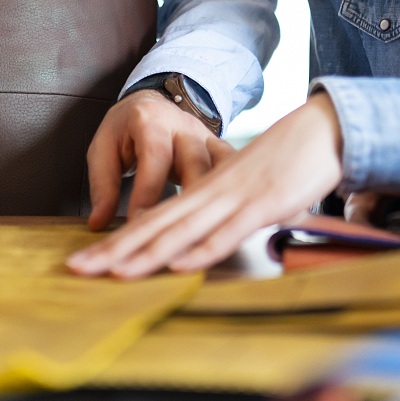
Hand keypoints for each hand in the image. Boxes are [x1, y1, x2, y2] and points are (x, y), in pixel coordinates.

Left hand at [68, 92, 345, 277]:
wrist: (321, 128)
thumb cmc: (284, 162)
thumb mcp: (242, 186)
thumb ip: (220, 213)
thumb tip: (199, 241)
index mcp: (200, 184)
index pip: (151, 218)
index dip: (117, 241)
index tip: (86, 263)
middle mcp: (208, 189)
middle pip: (155, 223)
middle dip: (115, 250)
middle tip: (78, 270)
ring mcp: (234, 196)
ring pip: (183, 227)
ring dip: (148, 252)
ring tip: (115, 272)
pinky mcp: (263, 202)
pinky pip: (227, 228)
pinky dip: (202, 248)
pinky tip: (179, 265)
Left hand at [85, 89, 234, 230]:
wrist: (151, 103)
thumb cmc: (125, 128)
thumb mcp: (103, 148)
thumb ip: (102, 184)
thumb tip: (98, 224)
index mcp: (151, 120)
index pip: (154, 156)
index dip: (147, 192)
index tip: (138, 224)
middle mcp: (184, 126)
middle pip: (195, 162)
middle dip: (190, 198)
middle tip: (178, 234)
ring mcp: (206, 137)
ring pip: (220, 168)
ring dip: (216, 200)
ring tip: (208, 231)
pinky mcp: (219, 149)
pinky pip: (232, 170)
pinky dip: (234, 193)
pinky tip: (230, 218)